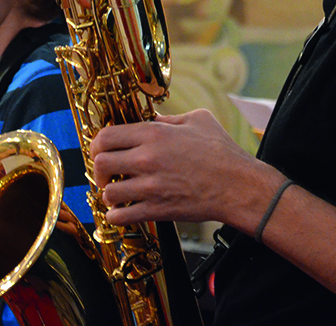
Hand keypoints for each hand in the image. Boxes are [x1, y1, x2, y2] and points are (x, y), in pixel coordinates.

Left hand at [88, 109, 277, 231]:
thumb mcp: (198, 120)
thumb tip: (152, 119)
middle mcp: (147, 158)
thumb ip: (169, 118)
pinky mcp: (157, 210)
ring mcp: (150, 186)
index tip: (101, 151)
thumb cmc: (222, 152)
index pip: (105, 136)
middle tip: (107, 174)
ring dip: (110, 194)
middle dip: (99, 170)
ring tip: (118, 194)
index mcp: (153, 133)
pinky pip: (121, 216)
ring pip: (108, 192)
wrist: (239, 186)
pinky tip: (123, 211)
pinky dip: (116, 215)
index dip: (97, 145)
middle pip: (100, 164)